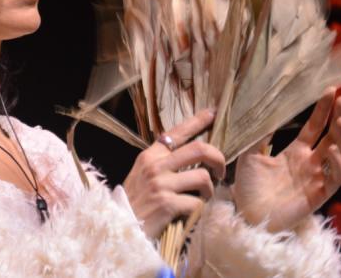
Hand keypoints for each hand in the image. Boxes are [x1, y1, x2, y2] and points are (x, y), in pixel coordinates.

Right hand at [123, 109, 225, 238]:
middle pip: (199, 149)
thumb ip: (162, 163)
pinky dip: (199, 208)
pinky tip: (193, 213)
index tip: (212, 113)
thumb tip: (192, 156)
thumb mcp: (142, 174)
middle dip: (218, 158)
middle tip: (220, 170)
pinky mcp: (167, 204)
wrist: (120, 228)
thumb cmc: (135, 202)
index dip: (197, 121)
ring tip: (204, 196)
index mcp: (150, 156)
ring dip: (209, 189)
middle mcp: (155, 166)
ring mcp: (161, 184)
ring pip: (202, 177)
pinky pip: (196, 202)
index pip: (177, 133)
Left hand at [232, 87, 340, 232]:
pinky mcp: (317, 196)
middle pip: (332, 138)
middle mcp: (309, 164)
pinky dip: (336, 165)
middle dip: (340, 120)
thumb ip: (260, 134)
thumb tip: (267, 107)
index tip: (330, 91)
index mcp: (296, 153)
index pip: (315, 127)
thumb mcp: (250, 154)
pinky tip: (331, 151)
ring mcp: (315, 180)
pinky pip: (334, 180)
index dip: (323, 110)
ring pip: (339, 157)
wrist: (244, 215)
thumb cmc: (247, 187)